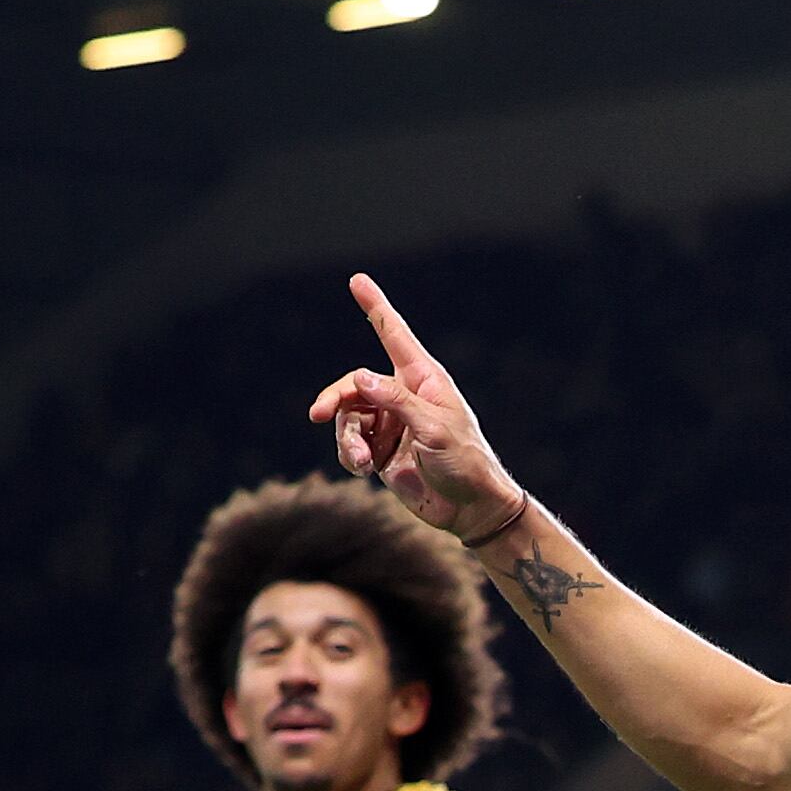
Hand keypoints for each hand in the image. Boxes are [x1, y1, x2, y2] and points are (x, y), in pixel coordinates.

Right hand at [308, 275, 526, 541]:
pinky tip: (362, 470)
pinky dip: (350, 455)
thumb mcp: (435, 428)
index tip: (357, 280)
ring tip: (361, 463)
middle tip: (319, 414)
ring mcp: (391, 424)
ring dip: (347, 439)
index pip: (395, 335)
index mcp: (424, 380)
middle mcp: (404, 396)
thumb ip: (398, 401)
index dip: (376, 307)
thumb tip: (360, 378)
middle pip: (355, 384)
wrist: (471, 510)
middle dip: (336, 398)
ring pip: (349, 417)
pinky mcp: (381, 451)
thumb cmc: (466, 462)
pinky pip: (351, 444)